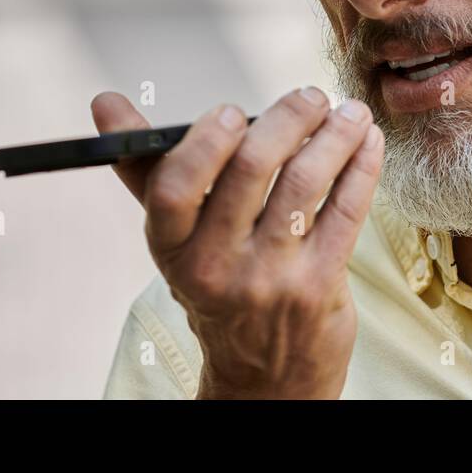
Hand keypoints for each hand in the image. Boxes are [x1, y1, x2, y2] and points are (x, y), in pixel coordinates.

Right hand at [91, 87, 383, 398]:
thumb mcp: (176, 236)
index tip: (232, 110)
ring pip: (306, 182)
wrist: (263, 376)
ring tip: (347, 111)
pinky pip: (346, 209)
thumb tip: (105, 103)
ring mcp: (270, 277)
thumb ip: (146, 167)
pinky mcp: (319, 285)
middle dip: (287, 118)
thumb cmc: (217, 282)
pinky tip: (366, 140)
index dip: (205, 140)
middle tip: (308, 97)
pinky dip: (361, 165)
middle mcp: (216, 265)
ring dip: (334, 135)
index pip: (174, 186)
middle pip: (251, 169)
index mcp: (172, 246)